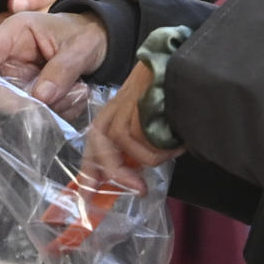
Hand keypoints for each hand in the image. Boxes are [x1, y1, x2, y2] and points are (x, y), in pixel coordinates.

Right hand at [0, 9, 108, 103]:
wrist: (101, 43)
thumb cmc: (86, 35)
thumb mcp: (81, 48)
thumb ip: (62, 70)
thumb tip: (41, 97)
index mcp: (15, 33)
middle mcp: (7, 56)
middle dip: (12, 100)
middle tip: (44, 107)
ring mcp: (14, 77)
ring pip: (6, 103)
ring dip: (36, 110)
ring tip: (69, 99)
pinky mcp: (24, 94)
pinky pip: (26, 112)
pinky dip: (48, 114)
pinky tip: (70, 103)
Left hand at [83, 58, 179, 183]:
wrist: (174, 63)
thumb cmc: (164, 97)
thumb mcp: (145, 124)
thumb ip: (136, 149)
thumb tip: (134, 180)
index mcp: (109, 119)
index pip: (93, 152)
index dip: (90, 177)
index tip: (87, 200)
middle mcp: (111, 114)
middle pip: (103, 154)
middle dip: (120, 176)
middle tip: (140, 190)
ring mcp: (124, 109)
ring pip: (129, 149)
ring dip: (153, 157)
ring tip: (172, 148)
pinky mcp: (139, 106)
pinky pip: (146, 141)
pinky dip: (164, 148)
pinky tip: (177, 139)